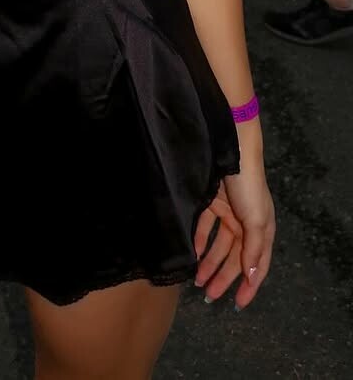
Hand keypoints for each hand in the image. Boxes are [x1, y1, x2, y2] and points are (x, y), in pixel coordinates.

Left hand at [193, 166, 274, 309]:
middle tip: (209, 296)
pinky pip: (204, 227)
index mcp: (262, 230)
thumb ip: (254, 249)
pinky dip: (198, 240)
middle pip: (234, 258)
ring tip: (198, 281)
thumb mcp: (256, 220)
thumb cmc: (247, 187)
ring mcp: (228, 213)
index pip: (257, 265)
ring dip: (209, 262)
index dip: (249, 286)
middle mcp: (246, 224)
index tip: (237, 305)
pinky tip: (191, 253)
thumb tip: (253, 276)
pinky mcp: (211, 202)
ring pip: (218, 245)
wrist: (230, 150)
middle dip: (222, 277)